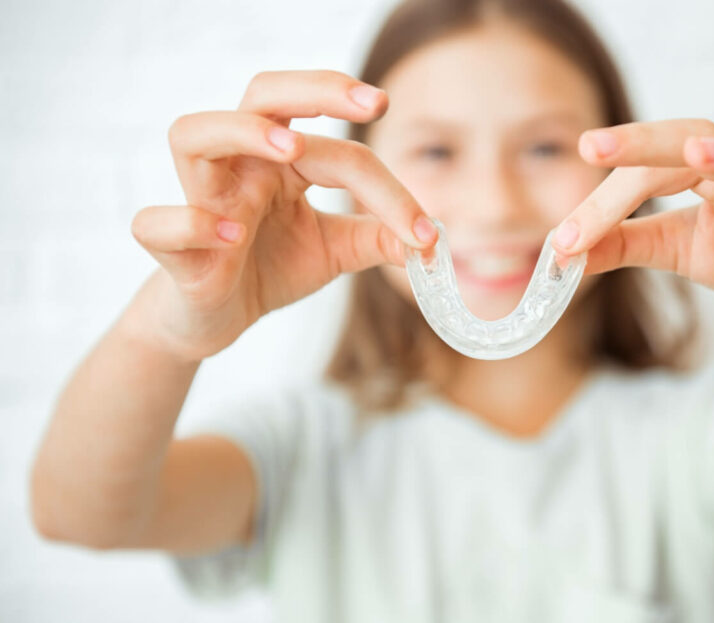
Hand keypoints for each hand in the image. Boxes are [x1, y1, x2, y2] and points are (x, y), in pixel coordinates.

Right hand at [128, 70, 437, 361]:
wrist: (214, 318)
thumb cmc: (269, 267)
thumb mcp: (334, 251)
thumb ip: (375, 238)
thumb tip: (431, 238)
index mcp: (281, 161)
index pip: (338, 151)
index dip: (387, 188)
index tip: (426, 232)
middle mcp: (240, 165)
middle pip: (261, 95)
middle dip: (316, 90)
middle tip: (369, 104)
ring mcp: (200, 199)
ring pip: (192, 135)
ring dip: (241, 131)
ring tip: (290, 150)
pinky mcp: (170, 247)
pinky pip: (158, 222)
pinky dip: (192, 223)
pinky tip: (232, 238)